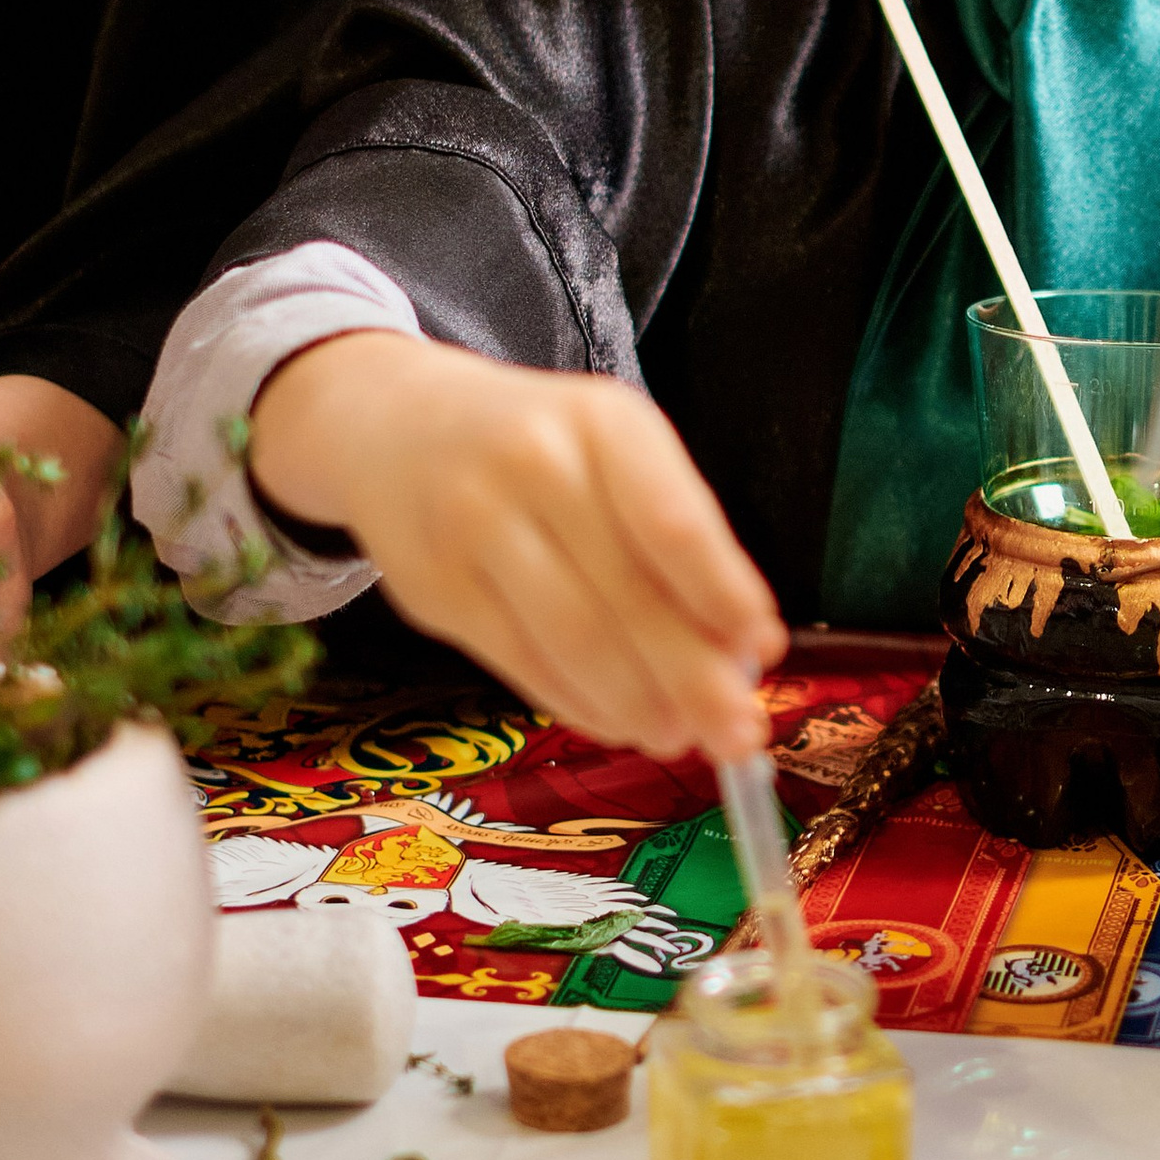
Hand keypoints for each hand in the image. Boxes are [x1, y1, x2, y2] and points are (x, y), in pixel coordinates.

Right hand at [250, 333, 784, 762]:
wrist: (394, 424)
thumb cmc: (539, 445)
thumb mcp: (614, 451)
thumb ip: (675, 534)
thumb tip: (738, 650)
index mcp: (602, 422)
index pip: (673, 521)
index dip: (723, 596)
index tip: (764, 649)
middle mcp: (533, 466)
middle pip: (625, 594)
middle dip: (692, 676)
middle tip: (739, 733)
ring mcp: (472, 527)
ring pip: (570, 639)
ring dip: (637, 704)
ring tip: (680, 737)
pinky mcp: (434, 590)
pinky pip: (520, 664)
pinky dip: (579, 706)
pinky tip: (620, 724)